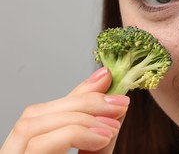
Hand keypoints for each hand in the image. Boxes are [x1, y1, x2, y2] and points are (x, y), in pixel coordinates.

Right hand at [0, 67, 128, 153]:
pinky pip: (39, 143)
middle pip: (35, 113)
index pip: (45, 112)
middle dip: (83, 101)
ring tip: (113, 126)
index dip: (76, 92)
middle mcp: (15, 152)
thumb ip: (100, 128)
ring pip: (32, 123)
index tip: (108, 77)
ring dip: (81, 117)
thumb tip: (115, 97)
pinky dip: (76, 133)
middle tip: (120, 102)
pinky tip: (102, 137)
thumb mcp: (94, 152)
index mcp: (28, 148)